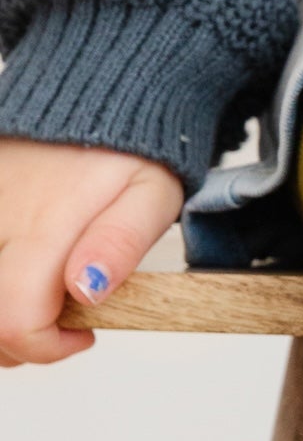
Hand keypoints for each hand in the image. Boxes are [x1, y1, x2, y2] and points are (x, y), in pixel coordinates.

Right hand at [0, 138, 183, 366]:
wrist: (90, 94)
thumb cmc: (127, 149)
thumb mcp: (149, 197)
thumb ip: (118, 246)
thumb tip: (87, 290)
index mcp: (42, 229)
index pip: (14, 320)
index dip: (49, 346)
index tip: (85, 332)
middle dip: (22, 342)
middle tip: (66, 324)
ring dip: (2, 319)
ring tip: (45, 303)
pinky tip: (24, 276)